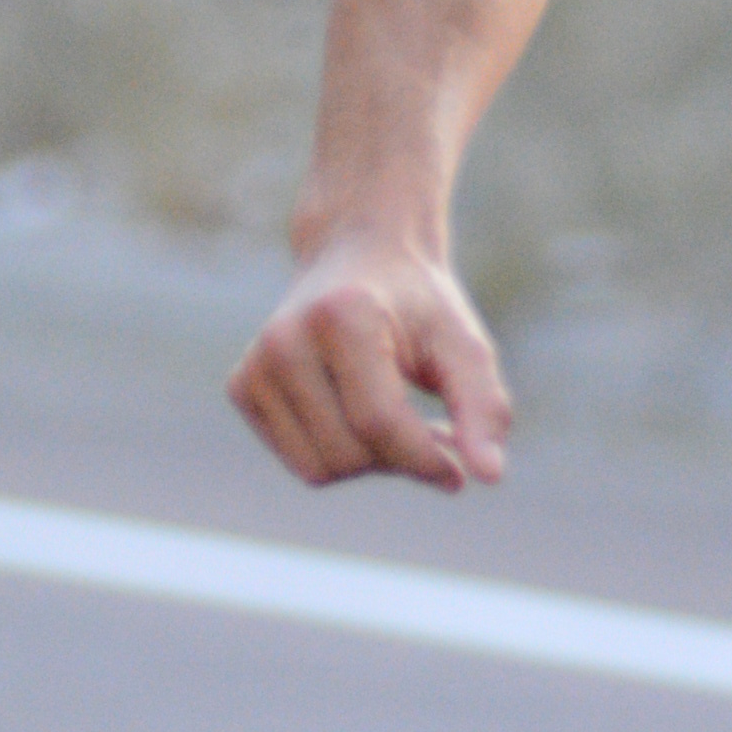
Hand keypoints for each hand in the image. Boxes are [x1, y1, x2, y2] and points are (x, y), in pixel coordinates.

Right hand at [228, 237, 511, 492]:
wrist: (360, 255)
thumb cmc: (420, 306)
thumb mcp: (464, 345)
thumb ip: (482, 407)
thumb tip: (489, 477)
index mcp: (340, 317)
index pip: (379, 422)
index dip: (425, 459)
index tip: (459, 472)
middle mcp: (284, 340)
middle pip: (349, 453)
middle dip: (402, 459)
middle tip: (435, 434)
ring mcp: (254, 365)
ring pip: (319, 470)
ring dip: (373, 464)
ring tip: (402, 426)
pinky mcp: (242, 388)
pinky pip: (301, 463)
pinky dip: (342, 458)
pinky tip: (362, 420)